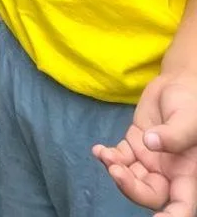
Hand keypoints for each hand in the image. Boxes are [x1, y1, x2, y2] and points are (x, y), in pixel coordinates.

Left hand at [93, 74, 196, 215]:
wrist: (177, 82)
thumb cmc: (191, 101)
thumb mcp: (188, 118)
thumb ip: (173, 134)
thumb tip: (151, 144)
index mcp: (187, 173)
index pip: (182, 205)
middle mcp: (169, 172)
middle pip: (150, 194)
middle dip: (131, 188)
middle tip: (116, 170)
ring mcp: (150, 160)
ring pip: (131, 178)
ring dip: (116, 171)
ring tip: (105, 155)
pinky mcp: (134, 145)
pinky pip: (119, 158)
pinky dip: (107, 156)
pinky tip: (98, 149)